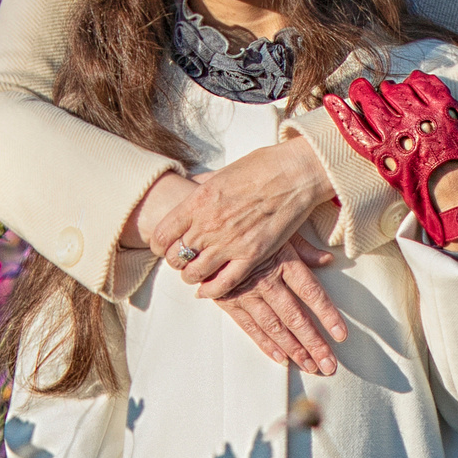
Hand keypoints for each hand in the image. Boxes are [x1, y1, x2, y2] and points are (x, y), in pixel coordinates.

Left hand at [145, 138, 334, 297]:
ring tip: (196, 273)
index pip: (161, 235)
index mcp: (197, 201)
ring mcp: (230, 242)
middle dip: (176, 261)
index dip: (160, 244)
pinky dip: (212, 290)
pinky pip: (223, 283)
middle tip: (184, 258)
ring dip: (192, 276)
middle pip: (175, 257)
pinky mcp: (252, 255)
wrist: (296, 172)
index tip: (167, 245)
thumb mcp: (222, 173)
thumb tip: (191, 190)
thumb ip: (203, 188)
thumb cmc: (263, 166)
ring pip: (194, 273)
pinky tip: (208, 289)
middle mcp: (209, 224)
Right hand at [215, 235, 348, 376]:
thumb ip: (304, 249)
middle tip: (329, 364)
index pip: (311, 292)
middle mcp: (266, 281)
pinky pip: (251, 328)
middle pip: (295, 317)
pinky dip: (267, 345)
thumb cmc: (250, 230)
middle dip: (313, 343)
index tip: (341, 335)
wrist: (207, 231)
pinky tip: (282, 360)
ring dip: (294, 349)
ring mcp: (247, 294)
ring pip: (274, 327)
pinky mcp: (229, 302)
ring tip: (311, 366)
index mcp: (284, 262)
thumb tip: (328, 259)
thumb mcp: (280, 231)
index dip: (327, 315)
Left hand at [323, 56, 457, 248]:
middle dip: (390, 90)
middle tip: (385, 94)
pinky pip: (356, 131)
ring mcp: (398, 135)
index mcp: (443, 106)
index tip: (410, 86)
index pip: (421, 82)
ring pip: (372, 103)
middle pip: (395, 91)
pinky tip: (331, 101)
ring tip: (359, 89)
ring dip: (363, 93)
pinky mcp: (381, 155)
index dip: (414, 82)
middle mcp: (418, 116)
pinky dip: (341, 115)